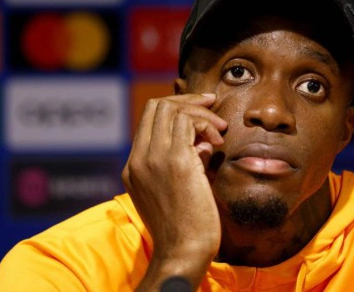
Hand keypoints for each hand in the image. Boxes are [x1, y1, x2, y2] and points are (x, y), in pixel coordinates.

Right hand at [122, 93, 227, 290]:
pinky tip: (217, 142)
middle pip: (157, 106)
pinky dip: (206, 124)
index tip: (202, 109)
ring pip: (171, 109)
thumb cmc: (186, 226)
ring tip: (219, 132)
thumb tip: (200, 142)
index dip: (177, 106)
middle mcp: (139, 159)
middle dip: (189, 101)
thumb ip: (183, 161)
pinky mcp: (176, 162)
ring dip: (201, 114)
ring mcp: (154, 159)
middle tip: (213, 108)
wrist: (183, 252)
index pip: (148, 118)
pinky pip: (188, 122)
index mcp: (134, 166)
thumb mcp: (178, 188)